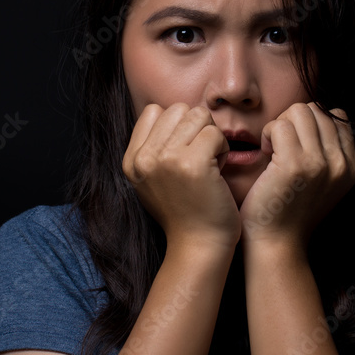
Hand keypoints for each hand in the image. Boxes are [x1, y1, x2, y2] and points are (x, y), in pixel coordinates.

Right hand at [123, 103, 239, 248]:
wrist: (199, 245)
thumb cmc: (185, 210)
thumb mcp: (153, 179)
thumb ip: (153, 148)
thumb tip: (166, 113)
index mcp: (131, 160)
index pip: (154, 111)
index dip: (177, 126)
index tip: (183, 152)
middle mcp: (144, 158)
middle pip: (178, 109)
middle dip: (196, 128)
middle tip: (200, 158)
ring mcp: (166, 160)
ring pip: (198, 116)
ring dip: (211, 136)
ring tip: (209, 163)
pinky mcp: (192, 164)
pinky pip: (214, 133)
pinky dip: (223, 149)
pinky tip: (219, 170)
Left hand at [239, 103, 354, 245]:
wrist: (277, 243)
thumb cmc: (289, 210)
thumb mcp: (322, 181)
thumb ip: (328, 150)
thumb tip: (326, 112)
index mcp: (351, 166)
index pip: (337, 117)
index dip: (309, 124)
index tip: (295, 145)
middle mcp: (340, 163)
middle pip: (316, 110)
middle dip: (293, 121)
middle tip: (280, 146)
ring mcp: (320, 163)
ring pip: (299, 111)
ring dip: (280, 125)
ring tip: (273, 149)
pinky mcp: (295, 165)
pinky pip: (280, 125)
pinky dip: (267, 134)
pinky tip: (265, 154)